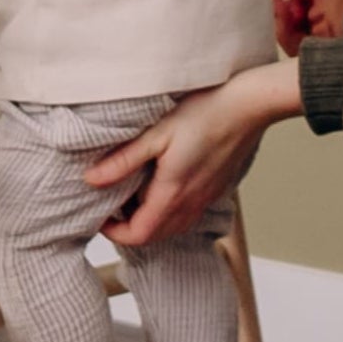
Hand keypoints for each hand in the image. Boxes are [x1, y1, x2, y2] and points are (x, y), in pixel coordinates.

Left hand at [83, 60, 302, 248]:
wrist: (250, 105)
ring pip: (172, 227)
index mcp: (173, 193)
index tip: (100, 216)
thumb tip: (92, 180)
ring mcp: (207, 197)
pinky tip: (160, 183)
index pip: (139, 235)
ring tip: (132, 194)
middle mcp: (192, 202)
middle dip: (129, 228)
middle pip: (155, 236)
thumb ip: (123, 160)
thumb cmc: (205, 113)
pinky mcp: (216, 188)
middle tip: (111, 204)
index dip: (114, 233)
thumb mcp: (156, 133)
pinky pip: (187, 213)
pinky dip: (168, 210)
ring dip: (149, 220)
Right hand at [260, 0, 342, 46]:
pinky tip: (293, 14)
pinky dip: (288, 34)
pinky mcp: (332, 51)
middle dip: (273, 8)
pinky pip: (301, 52)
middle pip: (286, 20)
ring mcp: (330, 32)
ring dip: (280, 20)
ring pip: (290, 37)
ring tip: (287, 3)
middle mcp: (327, 12)